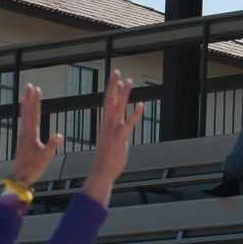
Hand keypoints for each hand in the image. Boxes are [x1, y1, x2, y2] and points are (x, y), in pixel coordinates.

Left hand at [11, 83, 63, 185]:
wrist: (20, 177)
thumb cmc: (33, 168)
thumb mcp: (45, 157)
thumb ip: (51, 146)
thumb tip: (60, 135)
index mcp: (30, 134)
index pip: (33, 113)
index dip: (34, 100)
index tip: (36, 89)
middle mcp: (24, 132)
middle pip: (27, 111)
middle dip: (29, 98)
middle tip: (30, 85)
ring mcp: (22, 136)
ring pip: (24, 116)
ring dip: (26, 104)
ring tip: (26, 95)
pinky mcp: (22, 140)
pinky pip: (24, 122)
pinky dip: (25, 115)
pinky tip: (26, 115)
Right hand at [81, 69, 143, 202]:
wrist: (101, 172)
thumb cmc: (107, 159)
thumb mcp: (109, 140)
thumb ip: (115, 131)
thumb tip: (119, 126)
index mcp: (105, 123)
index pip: (107, 102)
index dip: (112, 89)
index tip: (116, 77)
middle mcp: (107, 124)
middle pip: (110, 100)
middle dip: (113, 85)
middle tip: (117, 71)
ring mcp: (113, 131)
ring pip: (118, 108)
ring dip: (124, 94)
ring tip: (129, 81)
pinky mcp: (120, 139)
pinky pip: (128, 124)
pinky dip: (134, 114)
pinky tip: (140, 105)